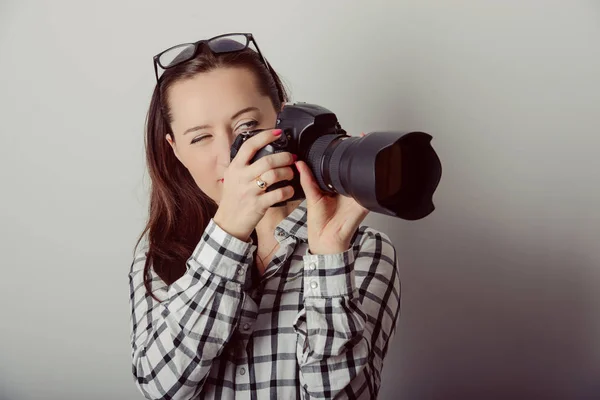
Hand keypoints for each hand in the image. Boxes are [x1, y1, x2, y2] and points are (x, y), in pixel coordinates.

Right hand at [214, 129, 295, 241]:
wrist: (229, 223)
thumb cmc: (233, 199)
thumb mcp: (231, 178)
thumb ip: (242, 164)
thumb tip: (256, 148)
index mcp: (235, 168)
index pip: (249, 146)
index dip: (265, 137)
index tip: (277, 133)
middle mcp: (241, 177)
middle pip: (267, 160)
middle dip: (284, 157)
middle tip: (291, 158)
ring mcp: (249, 191)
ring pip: (274, 175)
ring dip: (287, 172)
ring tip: (291, 173)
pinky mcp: (258, 205)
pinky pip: (278, 194)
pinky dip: (287, 190)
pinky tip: (289, 189)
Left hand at [294, 132, 369, 254]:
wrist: (326, 243)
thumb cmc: (320, 224)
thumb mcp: (311, 197)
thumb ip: (307, 180)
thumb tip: (299, 163)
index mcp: (337, 187)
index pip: (342, 168)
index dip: (343, 154)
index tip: (344, 139)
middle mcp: (348, 191)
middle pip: (355, 170)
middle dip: (356, 155)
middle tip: (356, 138)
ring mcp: (357, 197)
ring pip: (362, 177)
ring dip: (363, 165)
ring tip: (360, 150)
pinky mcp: (362, 205)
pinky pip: (365, 192)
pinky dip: (365, 183)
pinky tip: (362, 174)